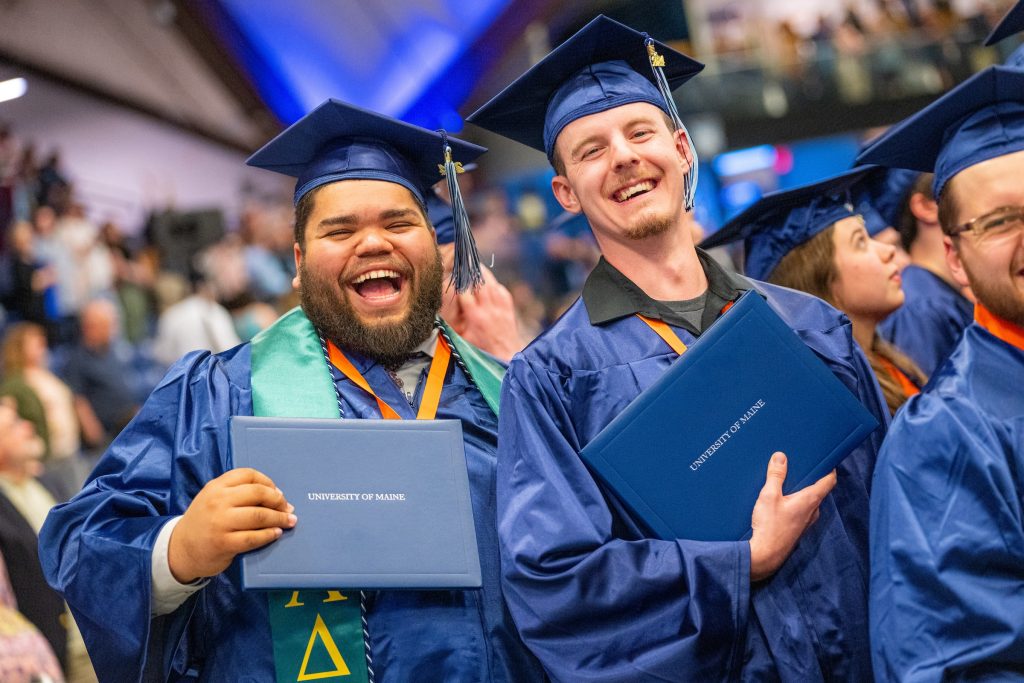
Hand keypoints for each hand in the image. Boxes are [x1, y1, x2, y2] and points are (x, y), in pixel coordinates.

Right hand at [168, 468, 295, 582]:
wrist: (180, 549)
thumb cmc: (204, 521)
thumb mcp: (213, 498)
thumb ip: (236, 492)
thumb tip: (275, 494)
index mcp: (216, 487)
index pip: (248, 475)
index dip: (268, 482)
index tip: (278, 492)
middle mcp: (218, 501)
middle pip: (258, 493)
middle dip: (278, 501)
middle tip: (288, 508)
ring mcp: (220, 522)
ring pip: (259, 515)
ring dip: (279, 518)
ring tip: (289, 521)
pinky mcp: (224, 543)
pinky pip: (254, 537)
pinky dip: (269, 534)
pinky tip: (276, 533)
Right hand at [444, 265, 524, 361]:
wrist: (505, 357)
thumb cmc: (480, 350)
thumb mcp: (461, 338)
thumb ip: (452, 323)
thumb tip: (438, 311)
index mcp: (475, 317)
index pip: (465, 291)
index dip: (458, 280)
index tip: (452, 272)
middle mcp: (489, 309)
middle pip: (480, 282)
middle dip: (471, 270)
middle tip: (463, 260)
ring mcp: (500, 307)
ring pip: (491, 282)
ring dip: (482, 274)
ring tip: (474, 265)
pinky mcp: (508, 307)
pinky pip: (500, 289)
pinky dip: (493, 284)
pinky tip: (487, 282)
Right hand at [748, 453, 835, 581]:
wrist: (764, 555)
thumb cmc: (769, 526)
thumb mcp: (769, 496)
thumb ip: (776, 475)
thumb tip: (781, 456)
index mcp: (810, 500)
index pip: (829, 480)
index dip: (829, 468)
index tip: (824, 458)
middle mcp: (813, 511)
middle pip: (818, 489)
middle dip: (809, 477)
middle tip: (798, 465)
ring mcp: (806, 521)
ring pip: (808, 500)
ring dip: (800, 490)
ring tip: (785, 480)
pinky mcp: (797, 528)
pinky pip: (801, 510)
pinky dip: (794, 501)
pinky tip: (779, 499)